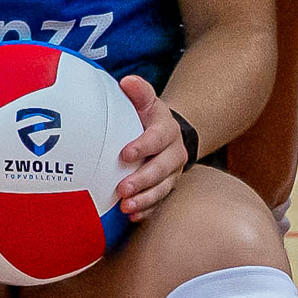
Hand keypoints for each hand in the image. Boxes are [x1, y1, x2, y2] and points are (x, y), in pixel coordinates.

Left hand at [103, 72, 194, 222]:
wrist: (168, 133)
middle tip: (122, 189)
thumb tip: (128, 81)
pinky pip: (160, 201)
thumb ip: (139, 92)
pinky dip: (147, 209)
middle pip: (162, 168)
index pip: (157, 138)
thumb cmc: (148, 117)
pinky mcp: (167, 186)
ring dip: (145, 199)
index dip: (143, 146)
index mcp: (167, 130)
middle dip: (143, 180)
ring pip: (162, 188)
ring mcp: (172, 173)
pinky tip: (133, 215)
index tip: (125, 154)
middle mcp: (174, 153)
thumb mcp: (146, 101)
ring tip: (126, 207)